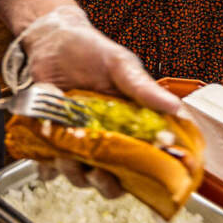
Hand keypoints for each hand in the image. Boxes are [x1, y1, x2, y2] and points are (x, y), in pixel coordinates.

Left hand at [3, 6, 180, 200]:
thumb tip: (176, 108)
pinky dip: (47, 167)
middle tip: (98, 172)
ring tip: (67, 157)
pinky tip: (48, 156)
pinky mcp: (50, 140)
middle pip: (111, 180)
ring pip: (80, 175)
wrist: (51, 40)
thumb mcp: (121, 65)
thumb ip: (144, 88)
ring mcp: (77, 142)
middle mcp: (105, 140)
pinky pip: (48, 166)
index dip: (145, 176)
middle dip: (105, 183)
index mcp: (130, 127)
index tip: (141, 176)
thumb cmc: (90, 51)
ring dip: (74, 173)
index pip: (144, 162)